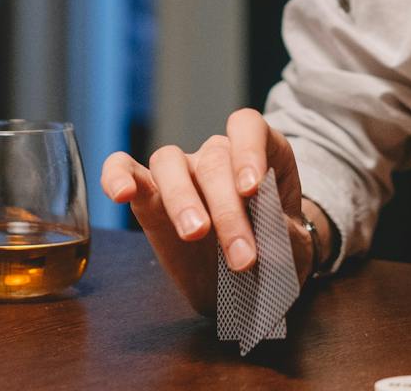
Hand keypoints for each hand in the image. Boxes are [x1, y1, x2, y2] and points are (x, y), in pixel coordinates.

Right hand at [100, 109, 314, 315]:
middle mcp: (217, 154)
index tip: (252, 188)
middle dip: (228, 211)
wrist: (251, 283)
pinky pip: (125, 169)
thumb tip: (268, 235)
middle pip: (213, 160)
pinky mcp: (149, 197)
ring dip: (182, 199)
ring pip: (169, 161)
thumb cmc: (276, 254)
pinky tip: (121, 193)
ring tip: (194, 233)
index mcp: (259, 152)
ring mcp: (181, 172)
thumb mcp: (293, 246)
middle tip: (242, 258)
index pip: (247, 127)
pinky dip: (117, 175)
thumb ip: (282, 234)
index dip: (247, 151)